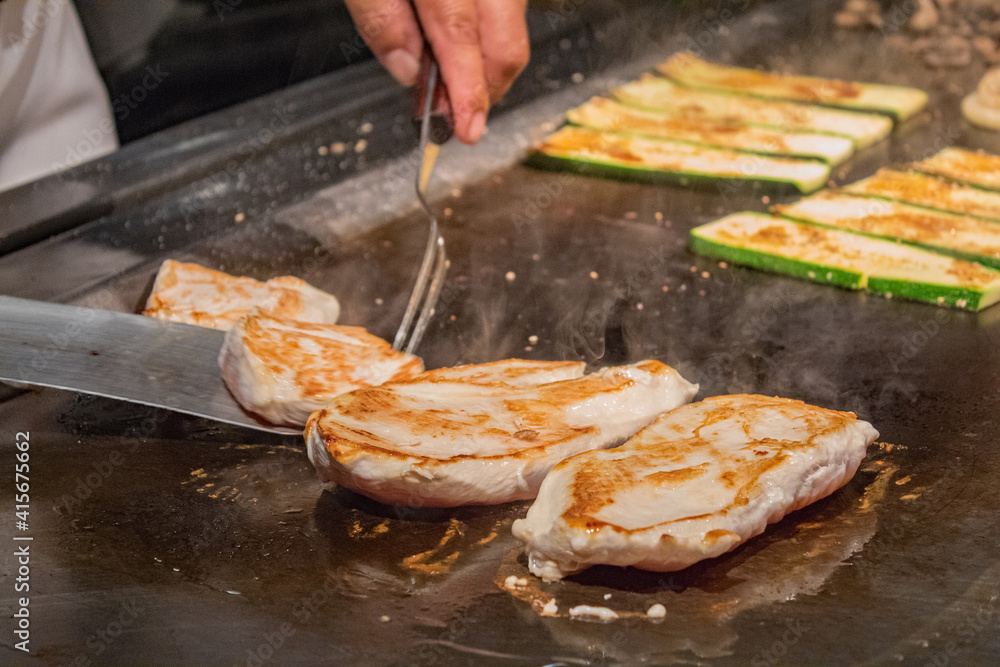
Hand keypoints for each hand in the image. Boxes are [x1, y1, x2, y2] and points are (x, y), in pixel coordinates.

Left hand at [343, 0, 529, 143]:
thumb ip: (380, 16)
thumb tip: (408, 70)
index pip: (460, 36)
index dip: (466, 91)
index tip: (467, 131)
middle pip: (505, 45)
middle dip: (485, 92)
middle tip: (456, 119)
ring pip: (511, 35)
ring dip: (484, 70)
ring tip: (448, 88)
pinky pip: (505, 19)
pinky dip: (485, 45)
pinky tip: (458, 54)